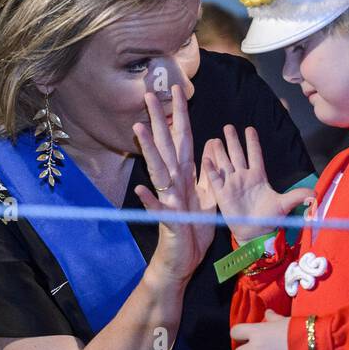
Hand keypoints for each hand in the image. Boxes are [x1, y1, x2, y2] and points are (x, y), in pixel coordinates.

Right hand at [133, 86, 216, 284]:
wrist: (185, 259)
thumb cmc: (193, 228)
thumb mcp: (208, 196)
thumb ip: (207, 172)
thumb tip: (209, 147)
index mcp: (185, 175)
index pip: (183, 138)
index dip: (180, 115)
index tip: (178, 90)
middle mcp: (173, 182)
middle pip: (166, 145)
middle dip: (159, 120)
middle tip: (149, 94)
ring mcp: (168, 199)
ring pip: (157, 170)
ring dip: (149, 150)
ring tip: (139, 129)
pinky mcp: (167, 220)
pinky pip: (157, 209)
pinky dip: (149, 200)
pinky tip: (139, 189)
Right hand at [204, 124, 312, 242]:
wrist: (255, 232)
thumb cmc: (269, 218)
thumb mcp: (284, 205)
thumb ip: (297, 196)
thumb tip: (315, 193)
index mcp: (259, 176)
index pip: (255, 155)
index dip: (253, 142)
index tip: (249, 129)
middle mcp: (244, 177)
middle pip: (237, 155)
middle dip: (233, 141)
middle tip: (228, 126)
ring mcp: (232, 184)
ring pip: (225, 163)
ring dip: (220, 151)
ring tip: (216, 139)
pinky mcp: (223, 194)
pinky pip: (215, 179)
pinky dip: (211, 169)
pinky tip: (207, 158)